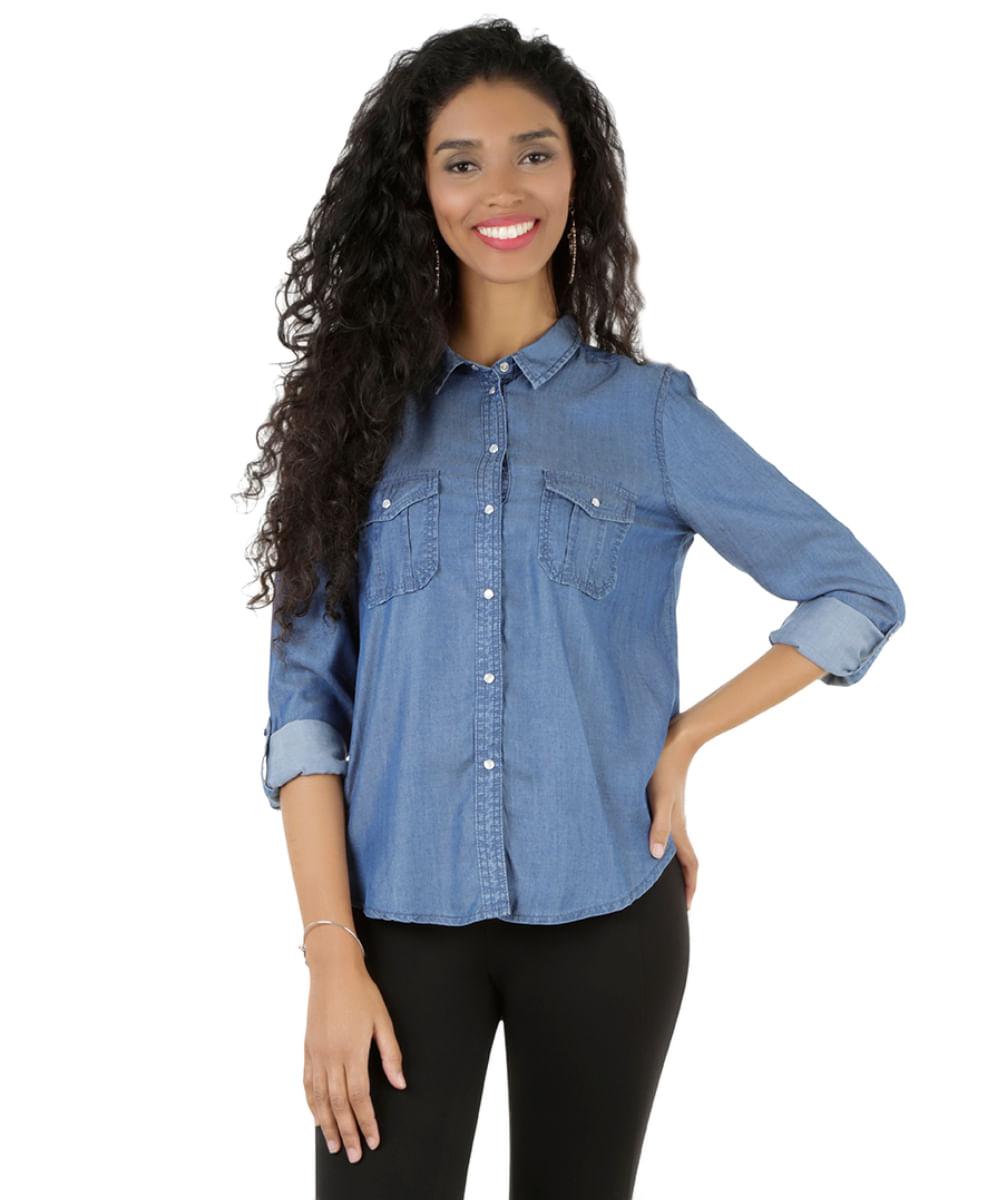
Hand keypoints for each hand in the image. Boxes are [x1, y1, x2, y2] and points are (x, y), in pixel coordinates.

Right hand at [303, 954, 406, 1163]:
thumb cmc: (361, 992)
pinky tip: (317, 1118)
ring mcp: (316, 1054)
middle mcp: (331, 1057)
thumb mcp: (383, 1020)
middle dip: (348, 1132)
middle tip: (355, 1155)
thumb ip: (391, 1054)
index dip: (367, 1122)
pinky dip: (312, 1104)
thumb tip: (399, 1083)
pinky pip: (308, 1084)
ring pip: (320, 1099)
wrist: (332, 970)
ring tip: (334, 1146)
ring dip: (328, 1126)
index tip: (373, 1141)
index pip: (360, 1097)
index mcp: (353, 1051)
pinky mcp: (308, 1049)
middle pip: (339, 1104)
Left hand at [645, 716, 699, 909]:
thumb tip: (655, 855)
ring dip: (673, 864)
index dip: (689, 887)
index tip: (686, 908)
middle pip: (684, 858)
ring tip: (661, 877)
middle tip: (675, 900)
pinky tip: (650, 839)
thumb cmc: (664, 766)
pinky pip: (667, 829)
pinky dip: (663, 843)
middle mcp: (677, 822)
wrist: (676, 738)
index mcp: (678, 826)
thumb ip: (657, 826)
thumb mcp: (658, 798)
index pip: (689, 864)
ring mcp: (673, 811)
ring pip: (675, 844)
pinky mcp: (666, 799)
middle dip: (682, 881)